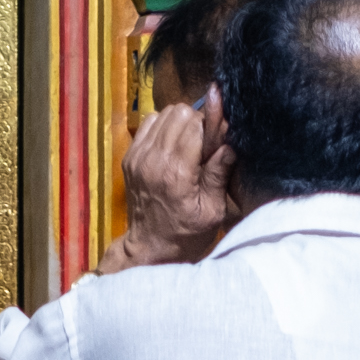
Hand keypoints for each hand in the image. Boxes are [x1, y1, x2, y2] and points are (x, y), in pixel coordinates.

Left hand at [119, 95, 235, 267]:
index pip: (195, 124)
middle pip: (179, 112)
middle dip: (197, 122)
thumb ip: (219, 174)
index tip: (217, 141)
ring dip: (180, 123)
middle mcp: (153, 158)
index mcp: (176, 172)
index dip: (211, 127)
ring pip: (164, 113)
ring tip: (188, 145)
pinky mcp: (129, 156)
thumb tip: (230, 144)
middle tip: (203, 145)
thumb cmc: (187, 233)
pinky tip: (171, 146)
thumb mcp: (212, 210)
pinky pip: (148, 122)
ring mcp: (137, 155)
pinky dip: (163, 127)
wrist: (150, 247)